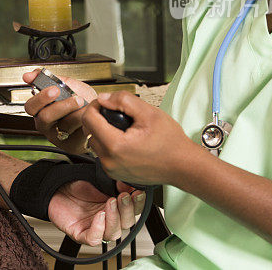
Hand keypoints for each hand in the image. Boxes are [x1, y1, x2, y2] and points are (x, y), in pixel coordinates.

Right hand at [23, 71, 96, 153]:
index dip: (41, 98)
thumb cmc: (79, 99)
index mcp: (40, 110)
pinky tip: (88, 115)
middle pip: (45, 117)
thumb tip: (28, 75)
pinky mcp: (70, 145)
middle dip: (61, 106)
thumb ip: (48, 78)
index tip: (55, 89)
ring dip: (77, 112)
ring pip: (64, 125)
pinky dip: (85, 122)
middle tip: (76, 98)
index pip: (30, 106)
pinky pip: (77, 134)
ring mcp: (57, 136)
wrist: (97, 114)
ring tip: (86, 104)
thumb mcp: (66, 84)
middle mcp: (46, 125)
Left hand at [48, 179, 145, 245]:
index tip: (137, 192)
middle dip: (127, 210)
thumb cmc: (77, 184)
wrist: (56, 186)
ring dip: (114, 218)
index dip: (138, 204)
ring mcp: (96, 228)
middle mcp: (108, 220)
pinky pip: (94, 238)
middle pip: (127, 224)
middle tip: (123, 196)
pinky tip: (99, 215)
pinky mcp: (81, 234)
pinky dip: (99, 228)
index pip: (134, 211)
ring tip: (110, 202)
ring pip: (113, 233)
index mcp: (116, 207)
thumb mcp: (99, 180)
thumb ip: (116, 184)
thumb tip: (131, 184)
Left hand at [83, 92, 201, 185]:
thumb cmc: (171, 143)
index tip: (105, 102)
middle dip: (99, 118)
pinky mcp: (115, 173)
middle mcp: (110, 161)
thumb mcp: (149, 112)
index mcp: (115, 146)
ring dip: (103, 131)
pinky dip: (110, 143)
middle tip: (117, 113)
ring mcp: (112, 169)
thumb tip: (104, 98)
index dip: (95, 105)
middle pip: (89, 130)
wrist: (183, 166)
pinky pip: (103, 154)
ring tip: (123, 127)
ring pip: (95, 142)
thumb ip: (123, 101)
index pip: (88, 119)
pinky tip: (126, 139)